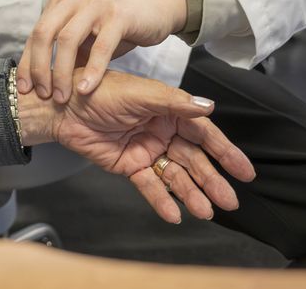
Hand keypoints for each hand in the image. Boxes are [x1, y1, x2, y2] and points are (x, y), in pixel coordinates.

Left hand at [18, 0, 184, 101]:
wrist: (157, 9)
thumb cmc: (117, 27)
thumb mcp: (87, 36)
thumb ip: (66, 50)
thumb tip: (41, 79)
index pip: (36, 32)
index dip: (27, 62)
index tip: (23, 88)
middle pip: (45, 33)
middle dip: (39, 68)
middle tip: (42, 94)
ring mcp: (96, 2)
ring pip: (68, 40)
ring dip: (61, 73)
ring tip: (62, 97)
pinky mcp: (118, 14)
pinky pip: (100, 46)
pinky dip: (91, 70)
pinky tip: (86, 89)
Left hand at [19, 70, 255, 223]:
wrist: (62, 106)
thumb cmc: (99, 90)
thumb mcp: (139, 93)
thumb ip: (174, 103)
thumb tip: (209, 107)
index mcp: (168, 110)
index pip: (202, 133)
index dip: (224, 151)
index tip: (244, 171)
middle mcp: (161, 130)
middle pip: (193, 159)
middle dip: (212, 179)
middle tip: (231, 200)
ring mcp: (146, 149)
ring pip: (175, 175)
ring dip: (192, 193)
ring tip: (207, 212)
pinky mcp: (129, 165)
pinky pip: (150, 185)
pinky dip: (162, 200)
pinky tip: (176, 215)